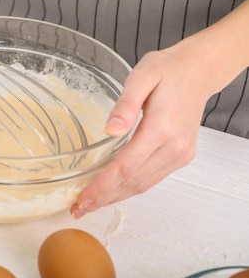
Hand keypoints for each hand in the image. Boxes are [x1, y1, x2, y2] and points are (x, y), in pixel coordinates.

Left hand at [70, 46, 209, 217]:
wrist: (197, 71)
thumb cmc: (167, 70)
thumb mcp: (142, 76)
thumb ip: (125, 105)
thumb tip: (109, 130)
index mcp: (162, 128)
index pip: (126, 167)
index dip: (103, 185)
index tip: (82, 196)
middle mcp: (174, 147)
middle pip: (134, 182)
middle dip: (105, 197)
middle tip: (79, 207)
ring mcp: (180, 153)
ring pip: (144, 184)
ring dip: (117, 197)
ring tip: (91, 204)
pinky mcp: (181, 155)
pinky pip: (153, 178)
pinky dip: (131, 187)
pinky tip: (114, 190)